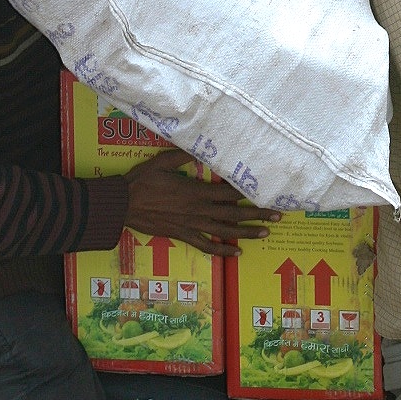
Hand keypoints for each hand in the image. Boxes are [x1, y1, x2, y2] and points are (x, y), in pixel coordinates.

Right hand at [124, 148, 279, 256]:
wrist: (122, 205)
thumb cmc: (141, 181)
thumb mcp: (162, 161)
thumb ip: (183, 155)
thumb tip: (200, 146)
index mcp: (195, 191)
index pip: (229, 193)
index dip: (249, 193)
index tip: (266, 192)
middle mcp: (198, 210)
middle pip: (234, 213)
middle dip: (257, 214)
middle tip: (278, 215)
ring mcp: (192, 225)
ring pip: (225, 232)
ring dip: (247, 233)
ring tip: (265, 232)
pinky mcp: (183, 236)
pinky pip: (207, 246)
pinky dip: (223, 251)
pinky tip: (237, 253)